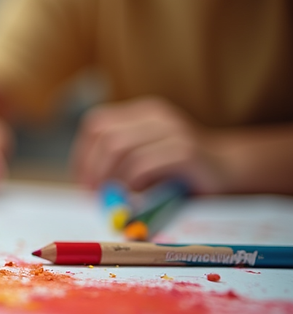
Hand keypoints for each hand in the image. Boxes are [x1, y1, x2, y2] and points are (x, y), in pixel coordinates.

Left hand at [72, 96, 224, 192]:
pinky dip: (130, 184)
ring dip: (109, 178)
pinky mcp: (186, 150)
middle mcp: (155, 117)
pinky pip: (142, 164)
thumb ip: (118, 165)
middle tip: (94, 195)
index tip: (82, 183)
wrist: (230, 170)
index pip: (96, 125)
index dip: (83, 155)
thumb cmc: (180, 172)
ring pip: (119, 148)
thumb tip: (84, 186)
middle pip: (105, 137)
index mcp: (141, 114)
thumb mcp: (145, 161)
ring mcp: (172, 130)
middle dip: (93, 170)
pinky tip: (134, 197)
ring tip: (112, 199)